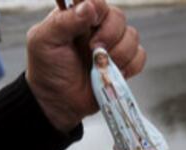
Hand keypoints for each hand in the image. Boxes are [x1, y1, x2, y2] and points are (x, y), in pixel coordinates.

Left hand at [26, 0, 145, 132]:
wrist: (60, 102)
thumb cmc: (48, 70)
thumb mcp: (45, 41)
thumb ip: (64, 21)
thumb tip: (89, 7)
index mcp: (77, 17)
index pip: (96, 1)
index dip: (98, 10)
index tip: (91, 23)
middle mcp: (97, 28)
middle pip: (119, 17)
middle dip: (109, 35)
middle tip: (93, 49)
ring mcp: (113, 46)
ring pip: (133, 37)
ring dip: (119, 53)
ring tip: (100, 65)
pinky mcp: (125, 64)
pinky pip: (140, 56)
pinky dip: (130, 66)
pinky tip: (113, 72)